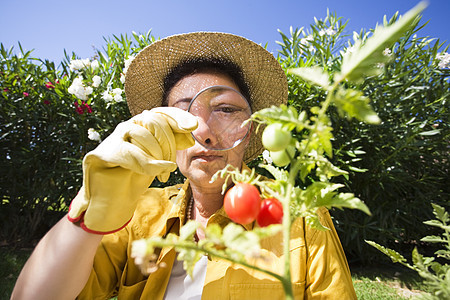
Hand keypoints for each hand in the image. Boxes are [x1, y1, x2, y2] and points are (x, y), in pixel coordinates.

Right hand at [68, 107, 197, 233]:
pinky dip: (148, 163)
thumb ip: (172, 145)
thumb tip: (190, 134)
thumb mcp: (159, 160)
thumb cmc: (136, 177)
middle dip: (169, 145)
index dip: (178, 117)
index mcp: (142, 126)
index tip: (193, 126)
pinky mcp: (101, 153)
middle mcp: (127, 126)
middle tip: (171, 166)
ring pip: (143, 135)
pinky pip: (130, 153)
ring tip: (162, 174)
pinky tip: (158, 171)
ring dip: (158, 157)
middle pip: (155, 122)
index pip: (162, 113)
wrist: (113, 201)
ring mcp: (113, 138)